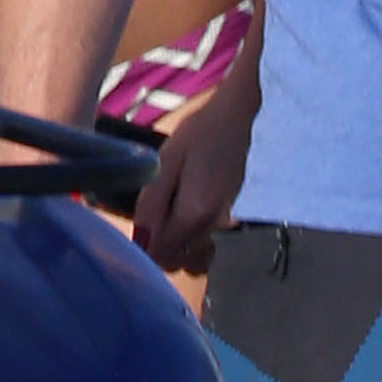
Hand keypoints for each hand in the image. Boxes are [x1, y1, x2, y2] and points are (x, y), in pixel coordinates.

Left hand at [129, 5, 261, 276]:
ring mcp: (229, 226)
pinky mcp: (237, 220)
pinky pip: (212, 247)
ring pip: (198, 260)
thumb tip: (140, 239)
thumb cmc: (201, 133)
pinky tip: (192, 216)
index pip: (161, 254)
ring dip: (181, 250)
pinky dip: (198, 243)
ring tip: (171, 220)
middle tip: (152, 222)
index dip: (144, 248)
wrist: (243, 118)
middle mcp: (215, 227)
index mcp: (194, 212)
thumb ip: (152, 202)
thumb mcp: (166, 160)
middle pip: (179, 262)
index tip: (138, 231)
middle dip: (160, 250)